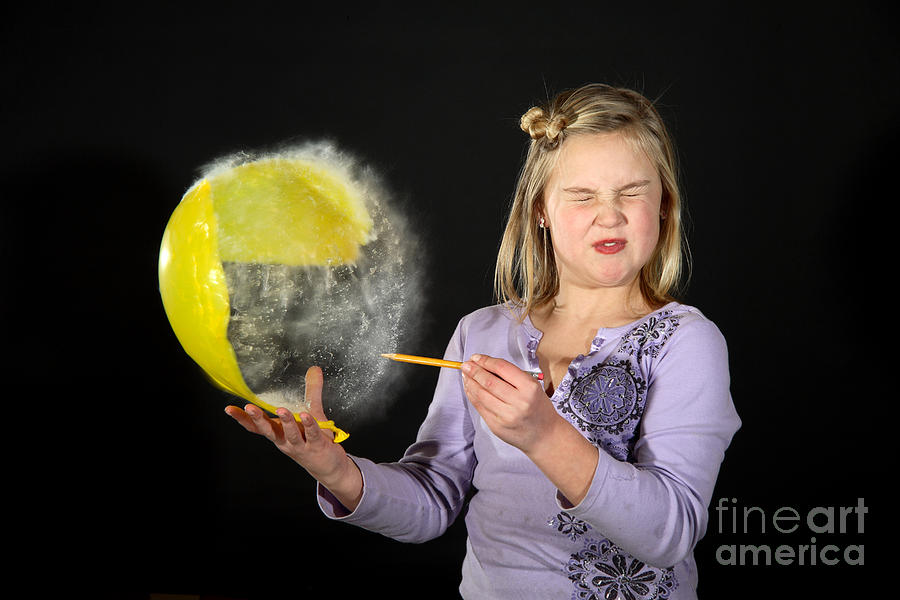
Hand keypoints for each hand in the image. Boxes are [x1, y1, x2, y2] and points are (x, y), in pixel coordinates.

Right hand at [224, 366, 360, 505]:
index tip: (229, 409)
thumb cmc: (315, 439)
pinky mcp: (317, 447)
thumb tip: (314, 368)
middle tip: (249, 407)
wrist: (329, 467)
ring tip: (281, 410)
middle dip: (258, 419)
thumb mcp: (311, 413)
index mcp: (279, 433)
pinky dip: (308, 425)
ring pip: (290, 434)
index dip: (243, 419)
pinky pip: (312, 435)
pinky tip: (305, 415)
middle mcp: (285, 441)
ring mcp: (301, 445)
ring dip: (286, 422)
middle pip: (269, 430)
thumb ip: (312, 391)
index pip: (257, 427)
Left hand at [461, 354, 564, 455]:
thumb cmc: (538, 408)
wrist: (544, 435)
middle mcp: (518, 402)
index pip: (502, 368)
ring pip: (481, 395)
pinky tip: (469, 388)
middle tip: (466, 365)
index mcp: (530, 388)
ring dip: (470, 382)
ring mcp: (506, 416)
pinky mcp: (496, 426)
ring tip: (465, 375)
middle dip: (474, 371)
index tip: (476, 357)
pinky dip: (472, 395)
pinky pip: (480, 407)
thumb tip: (484, 365)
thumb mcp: (533, 386)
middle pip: (489, 381)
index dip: (486, 361)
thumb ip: (511, 376)